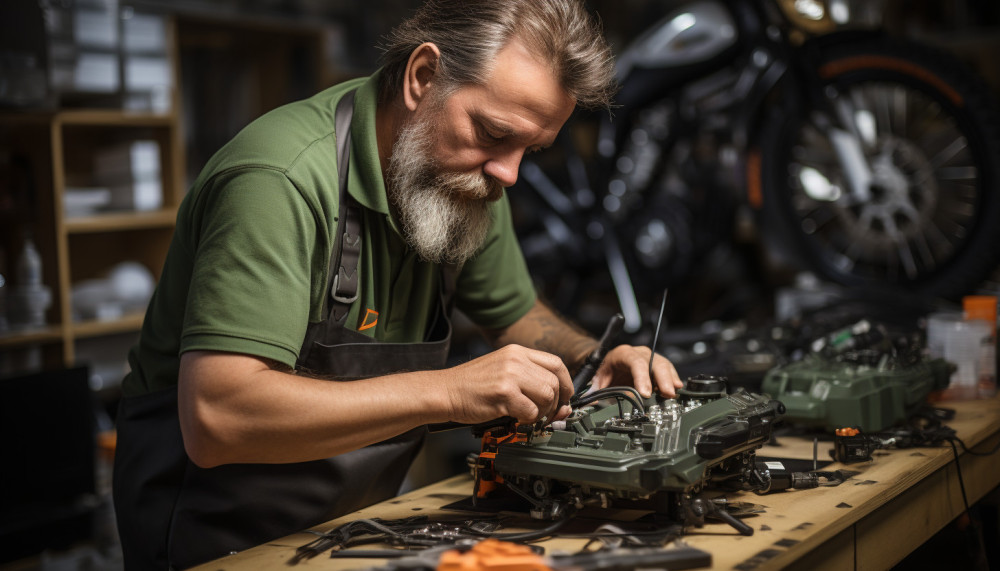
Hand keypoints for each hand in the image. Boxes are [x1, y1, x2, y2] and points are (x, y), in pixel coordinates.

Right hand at [442, 344, 573, 423]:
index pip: (556, 363)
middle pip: (555, 381)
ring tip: (529, 415)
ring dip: (543, 412)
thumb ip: (530, 382)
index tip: (565, 398)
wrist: (445, 391)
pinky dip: (528, 419)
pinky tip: (516, 418)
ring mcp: (510, 375)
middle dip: (556, 403)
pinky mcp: (504, 393)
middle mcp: (515, 359)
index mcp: (517, 351)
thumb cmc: (471, 385)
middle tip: (547, 414)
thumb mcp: (502, 371)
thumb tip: (561, 406)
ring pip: (547, 395)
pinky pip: (531, 411)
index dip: (566, 383)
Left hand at [590, 345, 683, 397]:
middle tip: (667, 393)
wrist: (608, 362)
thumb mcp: (598, 378)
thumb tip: (591, 401)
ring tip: (672, 393)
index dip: (642, 378)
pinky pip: (668, 370)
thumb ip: (596, 389)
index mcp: (624, 353)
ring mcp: (650, 358)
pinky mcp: (657, 366)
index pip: (636, 363)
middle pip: (655, 362)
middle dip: (663, 378)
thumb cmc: (605, 369)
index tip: (645, 393)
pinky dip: (672, 380)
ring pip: (664, 365)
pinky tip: (676, 389)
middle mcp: (639, 353)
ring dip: (670, 380)